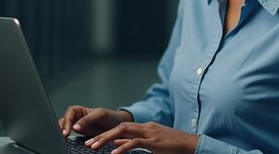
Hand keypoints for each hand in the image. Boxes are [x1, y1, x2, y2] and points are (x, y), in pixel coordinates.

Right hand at [58, 105, 133, 136]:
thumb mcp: (100, 115)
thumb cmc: (109, 117)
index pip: (69, 113)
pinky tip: (66, 142)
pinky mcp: (79, 134)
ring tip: (62, 140)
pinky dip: (67, 138)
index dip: (67, 121)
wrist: (116, 126)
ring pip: (65, 128)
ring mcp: (77, 126)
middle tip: (63, 136)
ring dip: (62, 133)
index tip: (67, 131)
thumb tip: (75, 127)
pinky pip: (70, 135)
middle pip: (64, 121)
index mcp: (80, 110)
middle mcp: (76, 117)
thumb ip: (87, 120)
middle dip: (61, 128)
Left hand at [84, 121, 198, 153]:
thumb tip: (121, 148)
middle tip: (87, 143)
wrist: (191, 145)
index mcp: (145, 128)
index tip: (93, 140)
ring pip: (123, 131)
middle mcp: (146, 127)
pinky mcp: (154, 142)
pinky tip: (113, 153)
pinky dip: (123, 147)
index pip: (121, 127)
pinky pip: (135, 142)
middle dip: (101, 134)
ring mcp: (150, 133)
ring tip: (94, 147)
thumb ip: (139, 144)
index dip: (106, 133)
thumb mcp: (155, 145)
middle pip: (119, 127)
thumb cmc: (174, 148)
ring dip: (106, 139)